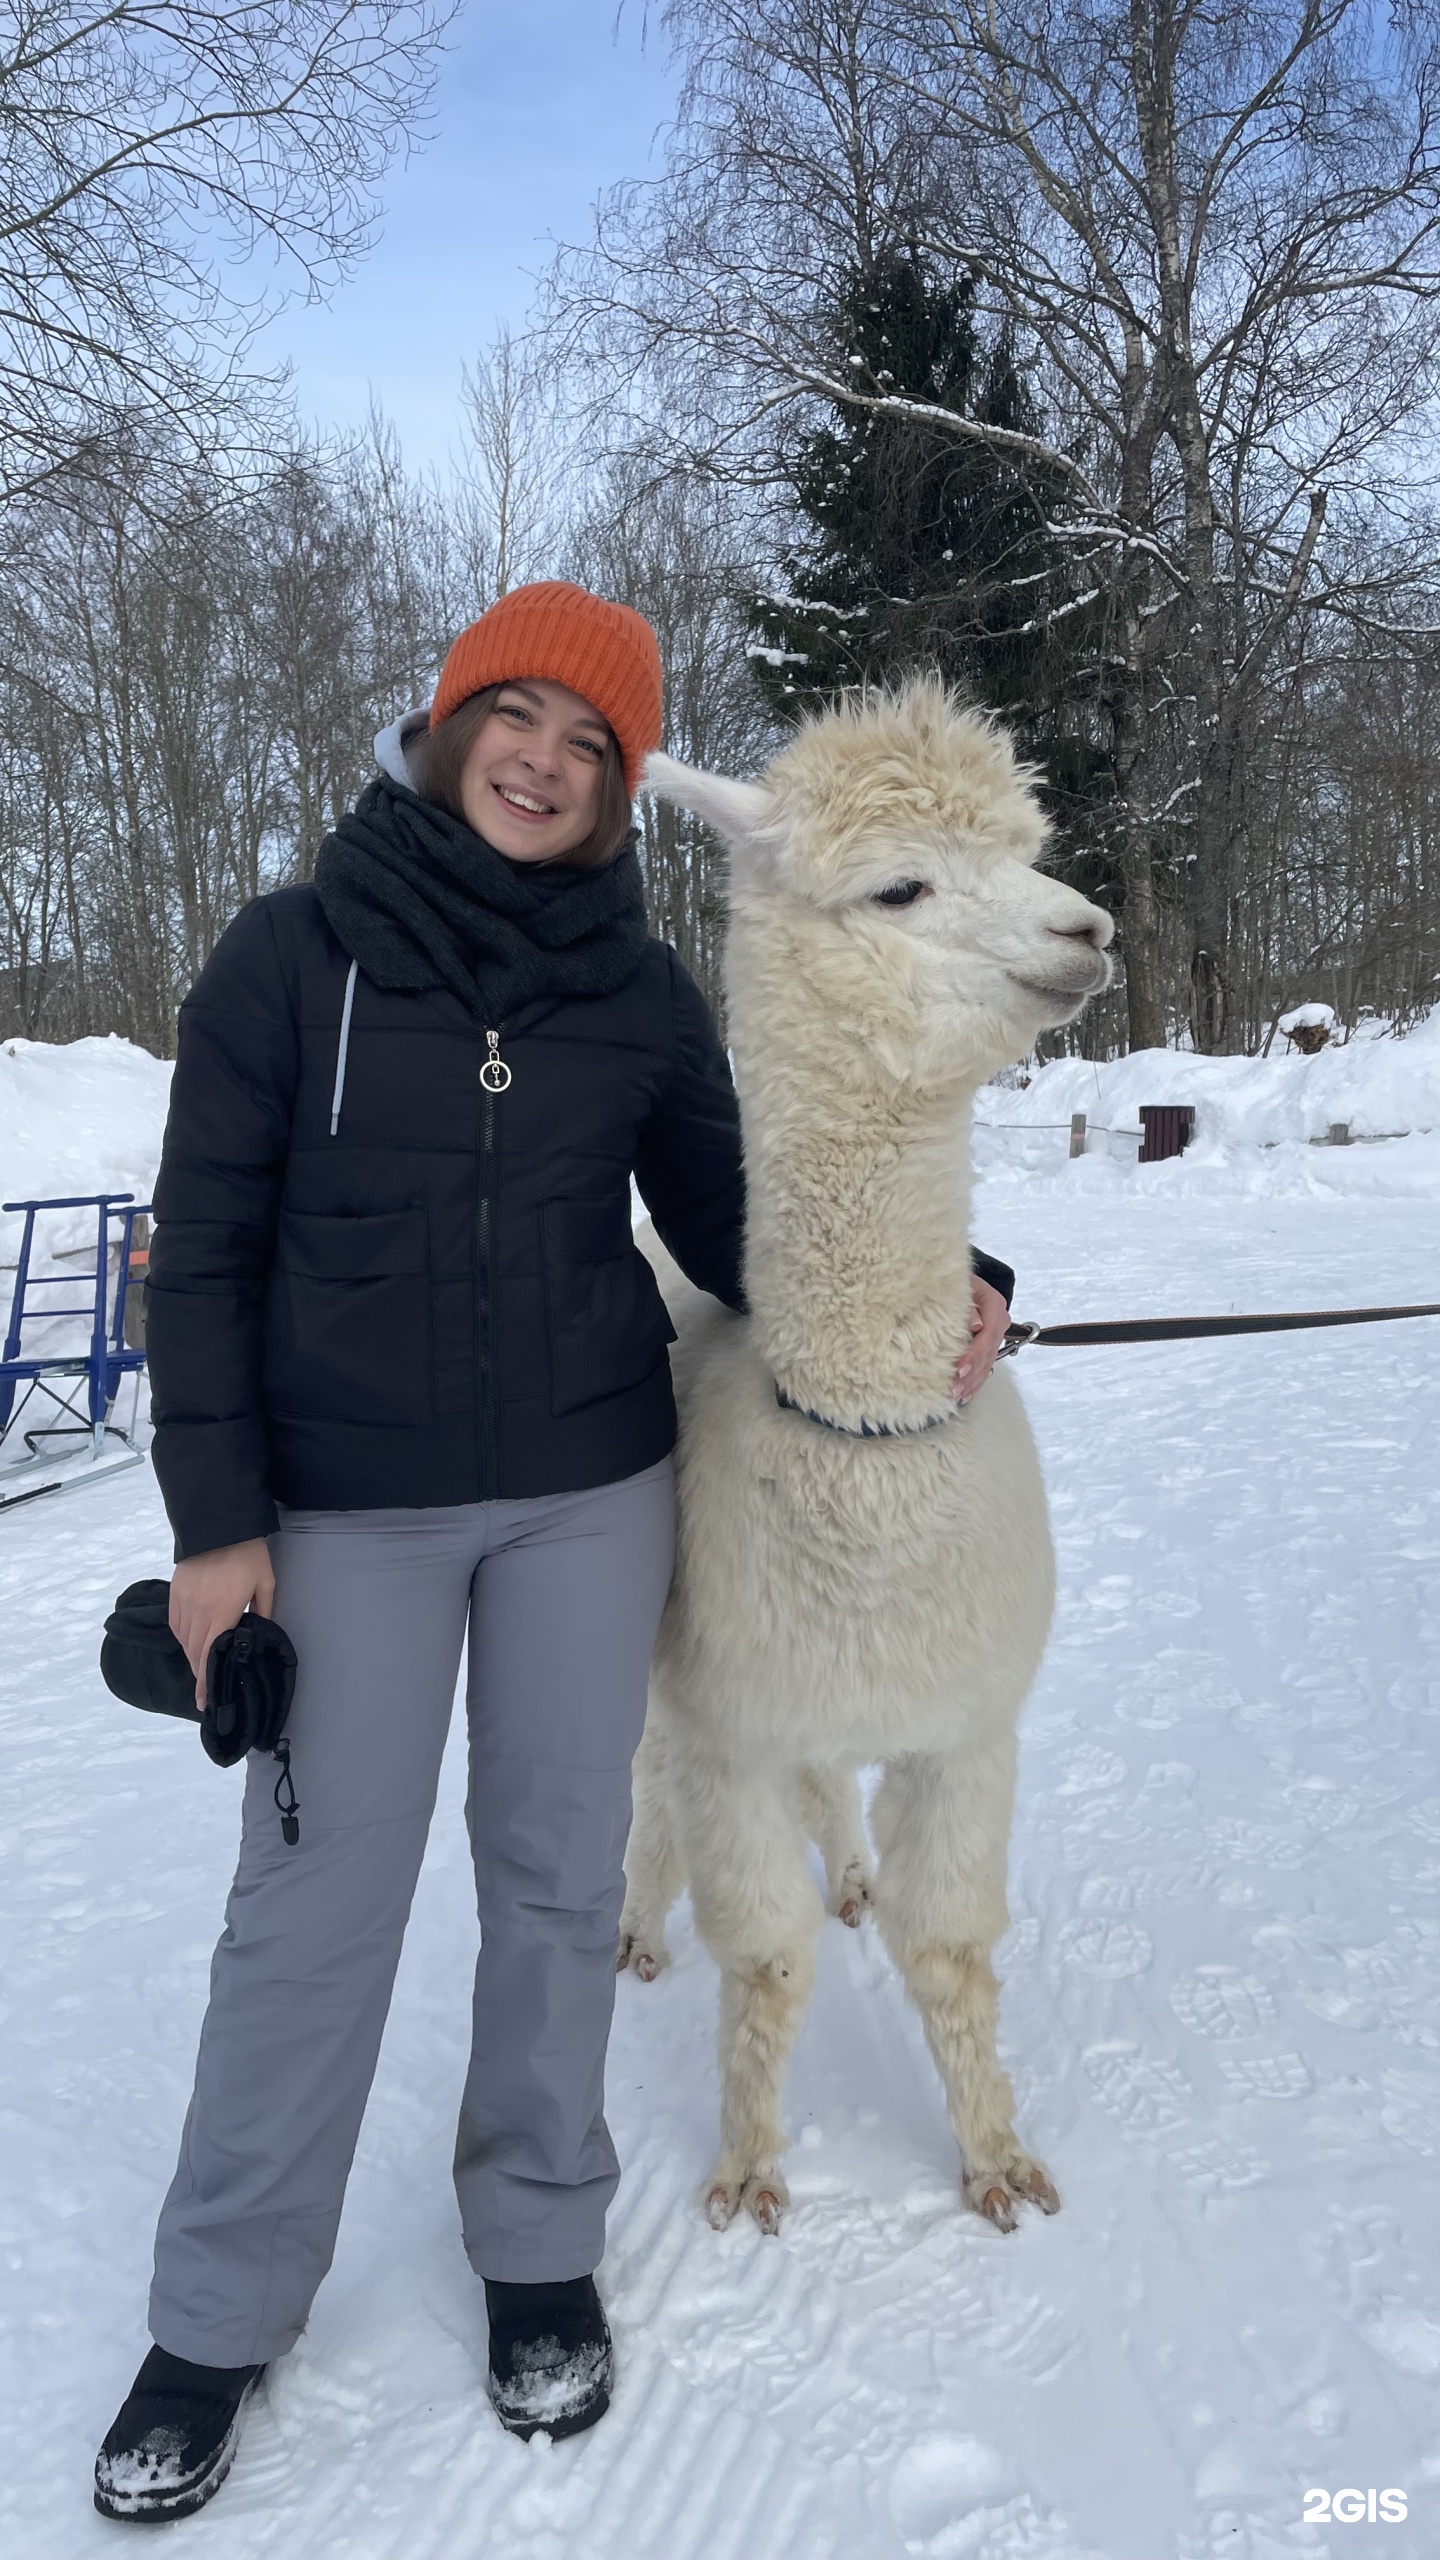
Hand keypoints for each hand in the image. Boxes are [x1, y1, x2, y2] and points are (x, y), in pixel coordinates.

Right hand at [169, 1539, 273, 1708]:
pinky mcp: (174, 1593)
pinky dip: (182, 1637)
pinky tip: (190, 1641)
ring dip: (191, 1656)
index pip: (210, 1656)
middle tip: (205, 1689)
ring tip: (201, 1666)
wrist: (218, 1523)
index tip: (203, 1702)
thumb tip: (261, 1633)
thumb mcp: (265, 1583)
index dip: (205, 1682)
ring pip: (183, 1640)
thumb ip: (263, 1612)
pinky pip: (175, 1624)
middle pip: (194, 1652)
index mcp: (222, 1611)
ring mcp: (183, 1602)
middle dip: (199, 1673)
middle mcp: (198, 1611)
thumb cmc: (247, 1554)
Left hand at [952, 1274, 1009, 1405]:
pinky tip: (966, 1395)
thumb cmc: (957, 1281)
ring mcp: (996, 1335)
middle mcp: (999, 1322)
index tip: (959, 1369)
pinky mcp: (989, 1344)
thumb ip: (967, 1303)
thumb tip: (975, 1324)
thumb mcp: (961, 1285)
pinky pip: (986, 1365)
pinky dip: (976, 1381)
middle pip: (988, 1353)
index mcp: (995, 1305)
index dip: (974, 1354)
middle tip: (954, 1389)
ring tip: (957, 1396)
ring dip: (973, 1382)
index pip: (988, 1334)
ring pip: (988, 1362)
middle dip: (972, 1374)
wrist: (966, 1280)